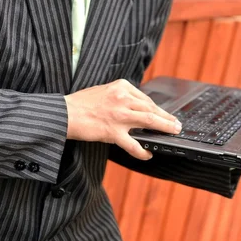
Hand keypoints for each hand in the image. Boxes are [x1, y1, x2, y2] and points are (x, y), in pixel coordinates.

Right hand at [64, 79, 180, 160]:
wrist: (64, 113)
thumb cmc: (81, 103)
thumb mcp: (105, 90)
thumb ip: (121, 96)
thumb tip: (136, 106)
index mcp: (121, 86)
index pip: (145, 98)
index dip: (157, 108)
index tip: (164, 114)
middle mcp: (123, 98)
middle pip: (151, 108)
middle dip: (166, 117)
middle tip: (176, 124)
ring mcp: (119, 115)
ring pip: (149, 120)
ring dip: (164, 127)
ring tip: (173, 132)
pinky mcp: (113, 131)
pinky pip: (133, 143)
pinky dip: (143, 150)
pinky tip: (148, 154)